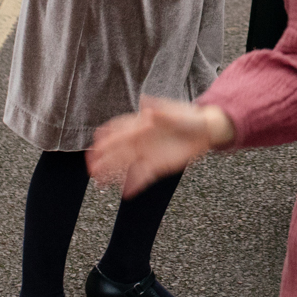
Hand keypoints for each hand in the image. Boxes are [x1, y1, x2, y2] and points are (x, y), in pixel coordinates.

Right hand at [88, 97, 236, 196]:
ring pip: (126, 164)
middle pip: (118, 150)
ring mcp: (148, 153)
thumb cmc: (189, 117)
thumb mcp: (176, 112)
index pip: (120, 129)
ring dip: (112, 173)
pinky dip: (134, 184)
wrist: (206, 130)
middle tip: (90, 168)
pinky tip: (125, 193)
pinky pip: (143, 176)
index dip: (107, 135)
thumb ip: (160, 111)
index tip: (94, 142)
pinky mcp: (158, 166)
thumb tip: (144, 103)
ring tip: (99, 183)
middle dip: (104, 158)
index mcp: (143, 124)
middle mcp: (142, 139)